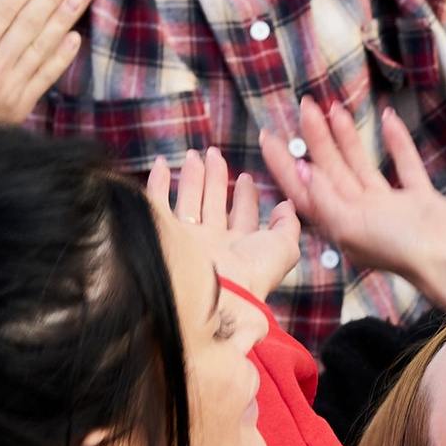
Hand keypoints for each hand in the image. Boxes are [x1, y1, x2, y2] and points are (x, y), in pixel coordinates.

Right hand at [146, 146, 299, 314]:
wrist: (213, 291)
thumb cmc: (252, 273)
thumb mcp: (283, 248)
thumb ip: (288, 226)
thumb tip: (287, 206)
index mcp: (240, 249)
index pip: (243, 217)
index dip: (246, 197)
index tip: (247, 178)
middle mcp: (213, 245)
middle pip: (214, 203)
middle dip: (216, 179)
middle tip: (215, 154)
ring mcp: (187, 240)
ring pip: (188, 200)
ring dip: (192, 177)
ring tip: (195, 155)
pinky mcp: (164, 233)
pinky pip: (157, 203)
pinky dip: (158, 183)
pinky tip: (161, 163)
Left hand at [264, 94, 445, 310]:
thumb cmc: (401, 250)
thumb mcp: (352, 226)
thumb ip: (325, 198)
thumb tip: (302, 170)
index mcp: (340, 224)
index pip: (303, 189)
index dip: (283, 163)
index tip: (268, 134)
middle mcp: (361, 215)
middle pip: (330, 170)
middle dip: (316, 138)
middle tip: (305, 105)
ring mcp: (391, 207)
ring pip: (361, 165)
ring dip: (347, 137)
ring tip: (335, 107)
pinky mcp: (419, 200)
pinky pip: (404, 164)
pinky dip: (396, 142)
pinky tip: (387, 118)